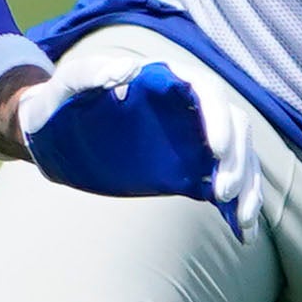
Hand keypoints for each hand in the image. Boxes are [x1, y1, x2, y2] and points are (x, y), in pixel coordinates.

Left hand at [7, 53, 258, 227]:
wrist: (53, 134)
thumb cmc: (61, 102)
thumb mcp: (67, 84)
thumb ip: (91, 73)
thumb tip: (127, 69)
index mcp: (166, 79)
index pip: (206, 91)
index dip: (217, 118)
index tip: (215, 151)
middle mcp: (188, 107)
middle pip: (233, 125)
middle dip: (237, 158)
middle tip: (224, 192)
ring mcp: (191, 139)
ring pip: (237, 156)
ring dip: (248, 186)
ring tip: (245, 219)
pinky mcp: (188, 169)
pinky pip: (223, 184)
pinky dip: (238, 207)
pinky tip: (244, 232)